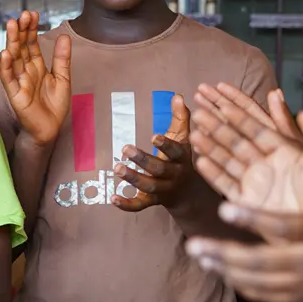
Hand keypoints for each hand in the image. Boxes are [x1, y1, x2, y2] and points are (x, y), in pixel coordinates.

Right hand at [0, 11, 71, 145]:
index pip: (31, 43)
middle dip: (21, 30)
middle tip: (22, 14)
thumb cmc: (54, 106)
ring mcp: (18, 81)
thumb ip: (62, 58)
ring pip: (13, 58)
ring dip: (11, 41)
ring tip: (11, 25)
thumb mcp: (63, 78)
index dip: (31, 29)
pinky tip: (6, 53)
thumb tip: (64, 35)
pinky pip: (8, 79)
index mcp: (37, 66)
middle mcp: (25, 71)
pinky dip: (6, 67)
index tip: (33, 13)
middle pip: (21, 47)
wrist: (49, 130)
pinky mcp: (15, 94)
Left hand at [113, 94, 196, 210]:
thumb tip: (177, 95)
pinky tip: (112, 198)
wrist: (190, 194)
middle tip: (125, 148)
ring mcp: (163, 190)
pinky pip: (139, 205)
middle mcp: (173, 175)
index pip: (176, 151)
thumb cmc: (182, 159)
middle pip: (159, 169)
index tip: (153, 136)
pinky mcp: (151, 201)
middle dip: (143, 160)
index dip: (166, 145)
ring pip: (149, 186)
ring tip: (117, 168)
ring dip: (133, 178)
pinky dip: (126, 204)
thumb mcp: (184, 140)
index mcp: (182, 158)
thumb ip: (180, 118)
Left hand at [187, 186, 302, 301]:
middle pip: (263, 262)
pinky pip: (269, 296)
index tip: (224, 208)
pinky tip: (221, 273)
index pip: (285, 226)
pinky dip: (243, 286)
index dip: (254, 218)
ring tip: (199, 257)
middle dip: (225, 254)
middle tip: (193, 245)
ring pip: (261, 283)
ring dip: (226, 271)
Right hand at [192, 82, 302, 212]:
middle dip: (215, 122)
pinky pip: (226, 184)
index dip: (234, 104)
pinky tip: (199, 161)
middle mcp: (265, 162)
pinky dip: (212, 173)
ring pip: (226, 158)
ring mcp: (255, 181)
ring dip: (209, 145)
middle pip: (234, 137)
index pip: (254, 120)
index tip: (215, 89)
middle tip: (197, 109)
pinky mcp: (248, 201)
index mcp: (283, 148)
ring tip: (193, 133)